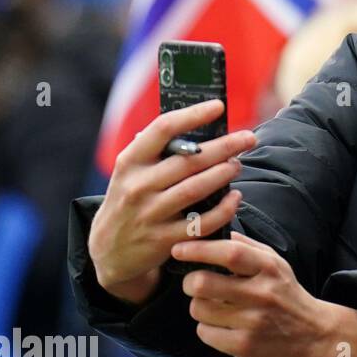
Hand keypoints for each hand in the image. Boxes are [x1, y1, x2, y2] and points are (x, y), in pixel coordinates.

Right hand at [88, 99, 256, 303]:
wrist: (108, 250)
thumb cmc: (130, 200)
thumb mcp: (130, 173)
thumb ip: (156, 152)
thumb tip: (197, 124)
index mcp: (130, 162)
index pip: (162, 129)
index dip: (193, 115)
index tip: (218, 106)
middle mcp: (138, 186)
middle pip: (188, 160)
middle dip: (224, 146)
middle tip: (248, 138)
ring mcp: (151, 214)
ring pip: (196, 189)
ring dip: (223, 174)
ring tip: (238, 164)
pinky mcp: (164, 240)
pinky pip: (201, 223)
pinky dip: (223, 209)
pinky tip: (235, 198)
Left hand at [172, 231, 356, 356]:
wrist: (316, 337)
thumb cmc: (288, 296)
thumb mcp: (277, 265)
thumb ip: (249, 247)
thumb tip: (218, 229)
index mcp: (269, 268)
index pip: (229, 252)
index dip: (199, 249)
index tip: (179, 248)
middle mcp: (262, 294)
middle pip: (203, 283)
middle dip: (190, 282)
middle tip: (194, 283)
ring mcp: (253, 321)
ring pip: (199, 309)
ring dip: (199, 307)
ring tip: (214, 307)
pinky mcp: (245, 346)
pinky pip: (205, 333)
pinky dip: (208, 328)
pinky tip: (223, 326)